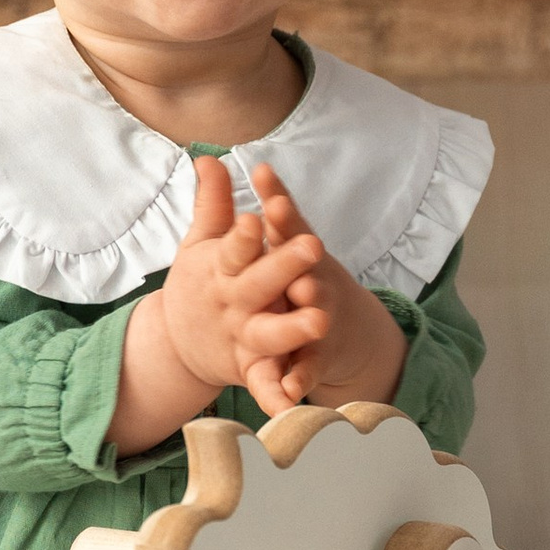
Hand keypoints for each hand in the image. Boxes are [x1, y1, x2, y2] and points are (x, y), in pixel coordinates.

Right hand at [107, 155, 330, 451]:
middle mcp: (232, 302)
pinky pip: (266, 384)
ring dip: (292, 329)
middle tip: (312, 246)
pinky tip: (296, 401)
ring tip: (320, 321)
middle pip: (258, 284)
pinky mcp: (251, 370)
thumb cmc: (201, 282)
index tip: (255, 218)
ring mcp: (242, 337)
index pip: (233, 246)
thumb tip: (208, 157)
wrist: (178, 342)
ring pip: (269, 334)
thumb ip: (213, 204)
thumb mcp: (202, 243)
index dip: (244, 234)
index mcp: (221, 268)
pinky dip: (277, 396)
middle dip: (284, 266)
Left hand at [234, 164, 408, 414]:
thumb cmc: (302, 274)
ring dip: (308, 318)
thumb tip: (210, 159)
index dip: (277, 205)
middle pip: (306, 270)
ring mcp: (318, 320)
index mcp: (299, 254)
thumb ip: (254, 206)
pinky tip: (289, 391)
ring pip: (312, 319)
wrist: (339, 327)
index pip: (287, 225)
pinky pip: (305, 369)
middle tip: (301, 248)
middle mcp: (313, 283)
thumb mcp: (281, 241)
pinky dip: (298, 379)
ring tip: (310, 318)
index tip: (263, 179)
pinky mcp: (314, 357)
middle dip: (301, 262)